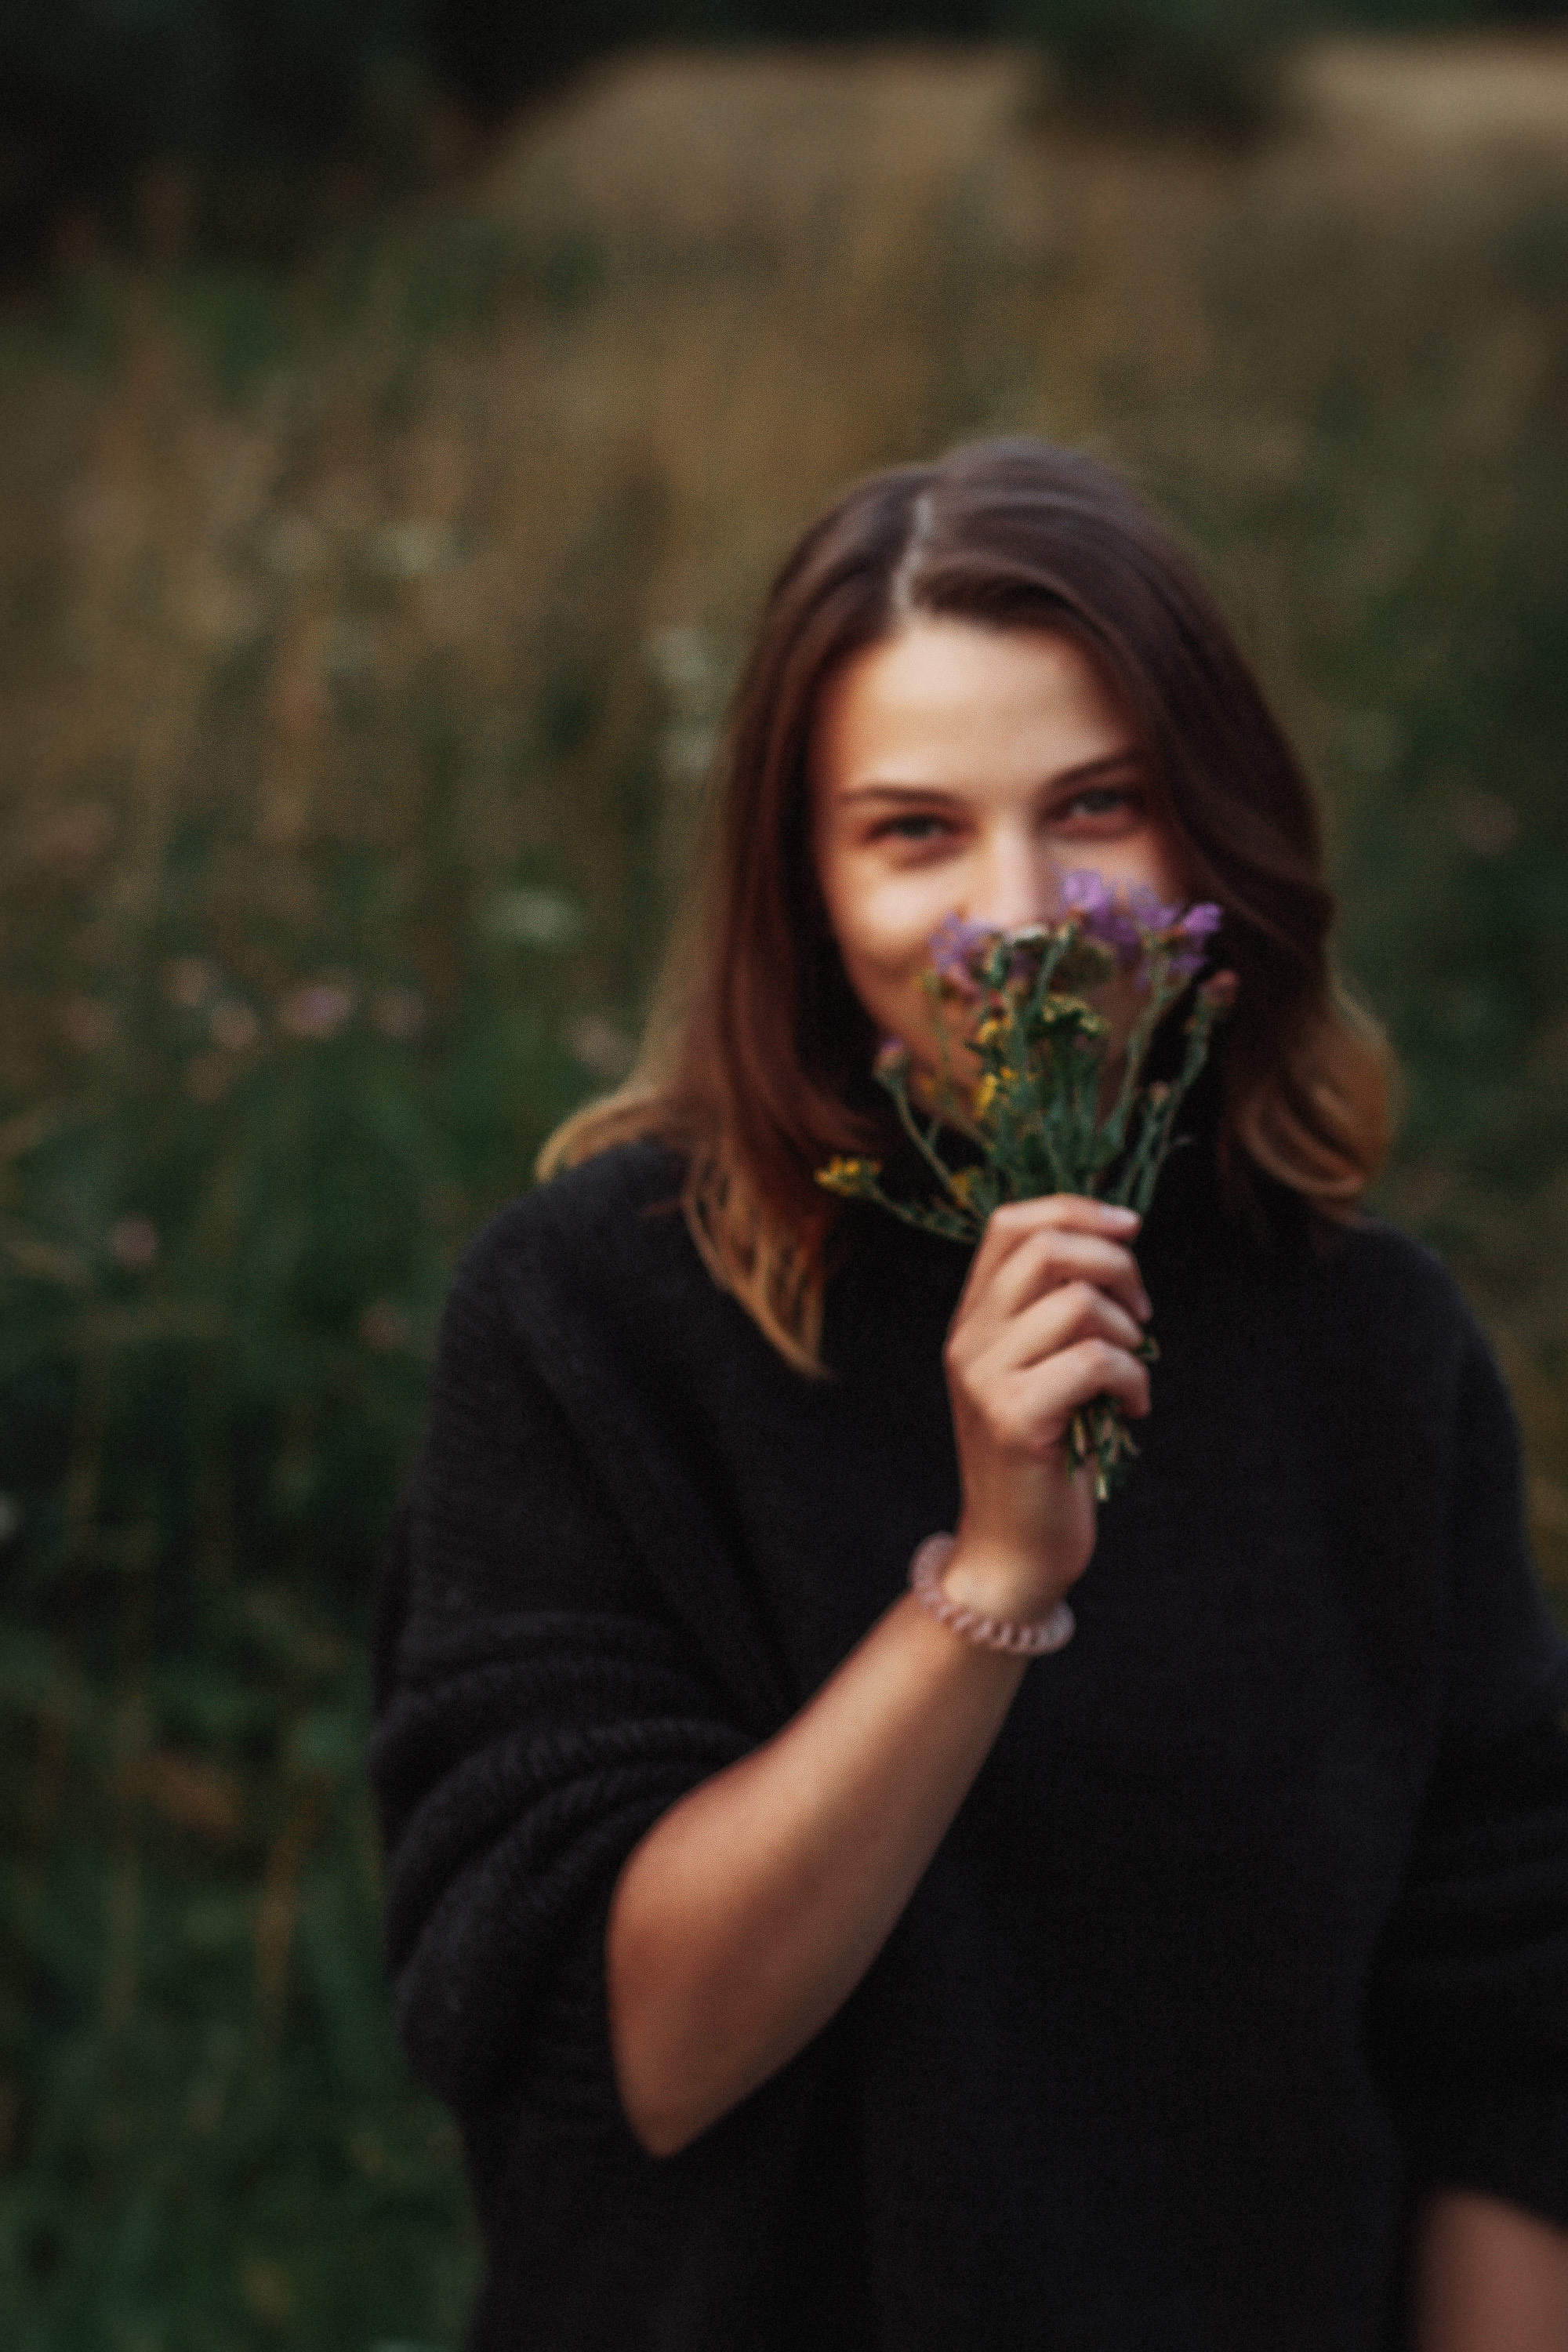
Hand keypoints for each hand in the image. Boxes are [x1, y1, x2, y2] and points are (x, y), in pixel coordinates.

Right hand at [941, 1195, 1151, 1619]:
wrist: (1014, 1551)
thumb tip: (1117, 1246)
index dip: (1076, 1210)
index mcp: (972, 1320)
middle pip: (1045, 1248)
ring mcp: (984, 1378)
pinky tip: (1133, 1408)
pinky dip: (1133, 1377)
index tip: (1130, 1227)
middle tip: (1142, 1313)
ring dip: (1128, 1332)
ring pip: (1076, 1303)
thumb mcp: (1043, 1372)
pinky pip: (1094, 1361)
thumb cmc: (1046, 1459)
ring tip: (1133, 1369)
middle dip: (1116, 1265)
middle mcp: (968, 1341)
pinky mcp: (1014, 1419)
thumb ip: (1057, 1314)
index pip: (1010, 1223)